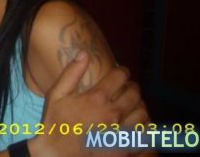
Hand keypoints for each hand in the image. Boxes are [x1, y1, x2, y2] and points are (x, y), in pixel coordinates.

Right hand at [27, 51, 147, 156]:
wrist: (56, 154)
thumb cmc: (54, 123)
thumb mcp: (56, 94)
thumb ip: (71, 73)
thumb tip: (84, 53)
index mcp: (97, 98)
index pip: (120, 76)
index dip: (123, 71)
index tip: (122, 72)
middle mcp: (113, 113)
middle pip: (135, 93)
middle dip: (132, 86)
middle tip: (128, 87)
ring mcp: (120, 132)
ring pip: (143, 113)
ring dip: (139, 106)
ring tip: (133, 105)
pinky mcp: (125, 148)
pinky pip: (144, 135)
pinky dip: (143, 127)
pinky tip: (135, 124)